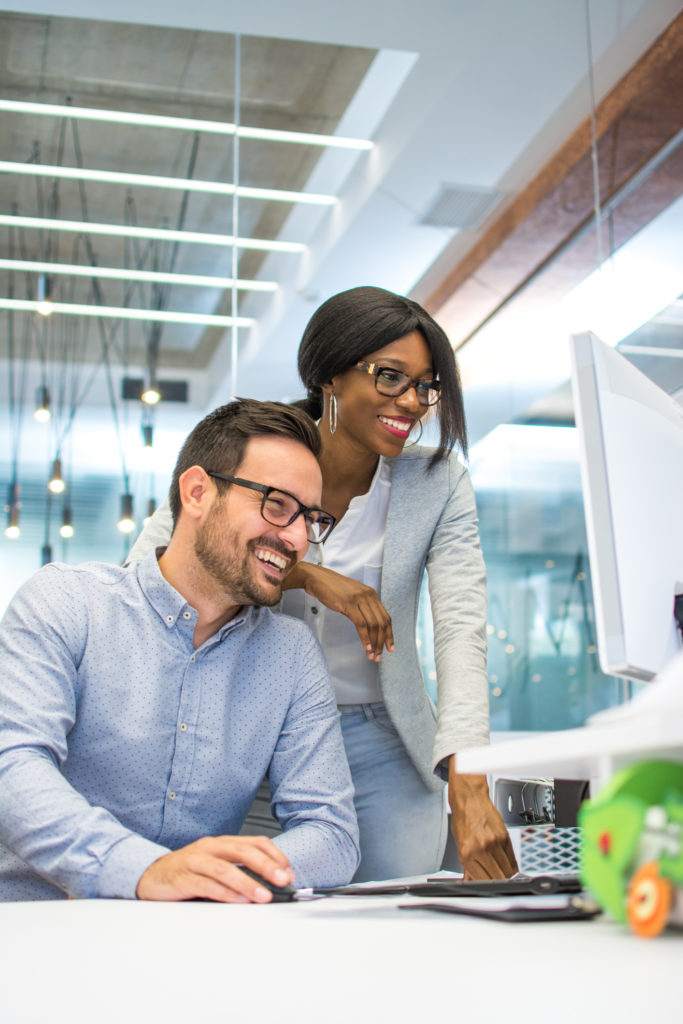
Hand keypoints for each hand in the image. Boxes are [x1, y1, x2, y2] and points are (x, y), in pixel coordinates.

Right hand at [136, 835, 294, 902]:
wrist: (150, 875)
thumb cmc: (186, 872)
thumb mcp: (214, 866)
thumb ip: (237, 871)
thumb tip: (268, 885)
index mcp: (221, 843)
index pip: (255, 842)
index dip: (275, 856)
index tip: (289, 872)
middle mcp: (210, 848)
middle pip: (243, 851)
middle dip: (267, 866)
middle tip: (284, 880)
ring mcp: (195, 861)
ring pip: (226, 869)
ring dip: (248, 883)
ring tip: (264, 896)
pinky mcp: (183, 878)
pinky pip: (207, 885)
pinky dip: (225, 893)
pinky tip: (238, 901)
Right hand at [284, 563, 392, 660]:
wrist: (318, 579)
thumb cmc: (333, 589)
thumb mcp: (353, 597)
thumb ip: (362, 608)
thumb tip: (369, 627)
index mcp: (372, 595)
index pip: (386, 618)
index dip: (389, 634)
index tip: (389, 647)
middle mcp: (369, 596)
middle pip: (382, 623)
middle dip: (382, 642)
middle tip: (379, 656)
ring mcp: (359, 599)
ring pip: (373, 625)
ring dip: (373, 643)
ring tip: (371, 655)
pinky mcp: (349, 603)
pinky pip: (361, 624)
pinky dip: (365, 637)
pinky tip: (365, 646)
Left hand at [448, 761, 517, 879]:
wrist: (469, 799)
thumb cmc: (463, 820)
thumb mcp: (460, 844)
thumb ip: (468, 865)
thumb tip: (472, 882)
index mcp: (466, 853)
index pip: (482, 880)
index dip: (487, 888)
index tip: (489, 890)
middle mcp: (481, 849)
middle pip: (497, 878)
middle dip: (498, 885)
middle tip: (499, 886)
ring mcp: (494, 842)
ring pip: (507, 870)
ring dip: (507, 877)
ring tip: (504, 877)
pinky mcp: (504, 836)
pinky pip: (512, 858)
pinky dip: (512, 865)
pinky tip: (509, 867)